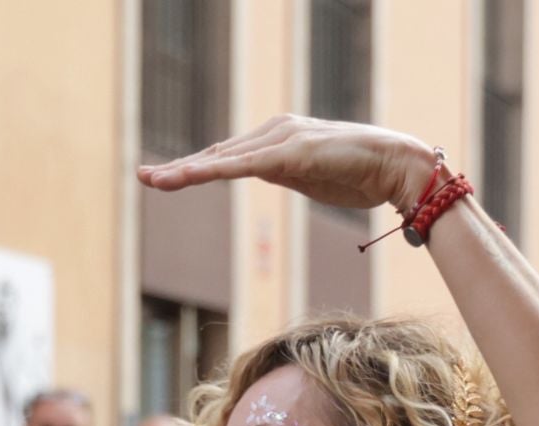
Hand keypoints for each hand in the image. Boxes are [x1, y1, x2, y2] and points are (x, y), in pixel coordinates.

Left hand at [138, 115, 436, 213]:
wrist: (396, 165)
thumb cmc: (359, 174)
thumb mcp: (310, 178)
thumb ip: (282, 172)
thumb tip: (260, 172)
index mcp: (278, 139)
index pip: (227, 157)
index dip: (194, 167)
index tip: (163, 178)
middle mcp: (275, 132)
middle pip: (217, 155)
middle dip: (179, 168)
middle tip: (142, 177)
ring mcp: (281, 140)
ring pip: (222, 159)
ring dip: (185, 171)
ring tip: (152, 179)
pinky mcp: (290, 154)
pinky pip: (241, 166)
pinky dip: (211, 172)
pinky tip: (186, 178)